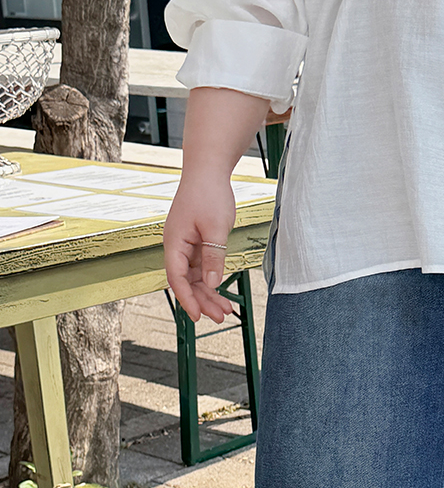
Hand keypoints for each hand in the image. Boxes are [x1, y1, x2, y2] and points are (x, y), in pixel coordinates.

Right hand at [163, 174, 236, 323]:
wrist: (208, 170)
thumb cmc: (209, 194)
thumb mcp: (216, 228)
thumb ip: (213, 257)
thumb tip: (211, 284)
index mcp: (174, 243)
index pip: (177, 278)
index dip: (187, 299)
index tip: (197, 317)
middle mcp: (176, 246)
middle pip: (186, 281)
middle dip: (202, 301)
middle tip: (220, 318)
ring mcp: (186, 244)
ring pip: (195, 277)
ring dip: (208, 293)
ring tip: (225, 310)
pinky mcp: (196, 241)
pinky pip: (201, 267)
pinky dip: (211, 279)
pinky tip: (222, 292)